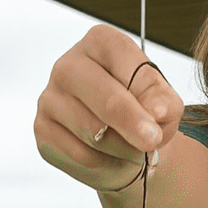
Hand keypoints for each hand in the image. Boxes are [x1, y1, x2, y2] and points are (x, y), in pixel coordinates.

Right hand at [34, 24, 183, 192]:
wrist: (124, 145)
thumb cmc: (142, 114)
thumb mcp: (163, 103)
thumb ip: (164, 101)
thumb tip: (157, 110)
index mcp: (99, 43)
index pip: (123, 61)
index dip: (146, 91)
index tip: (162, 116)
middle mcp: (68, 66)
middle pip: (103, 97)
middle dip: (131, 122)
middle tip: (152, 141)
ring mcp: (50, 98)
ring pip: (92, 132)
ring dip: (122, 149)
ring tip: (135, 151)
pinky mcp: (43, 131)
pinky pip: (79, 155)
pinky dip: (104, 164)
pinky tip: (112, 158)